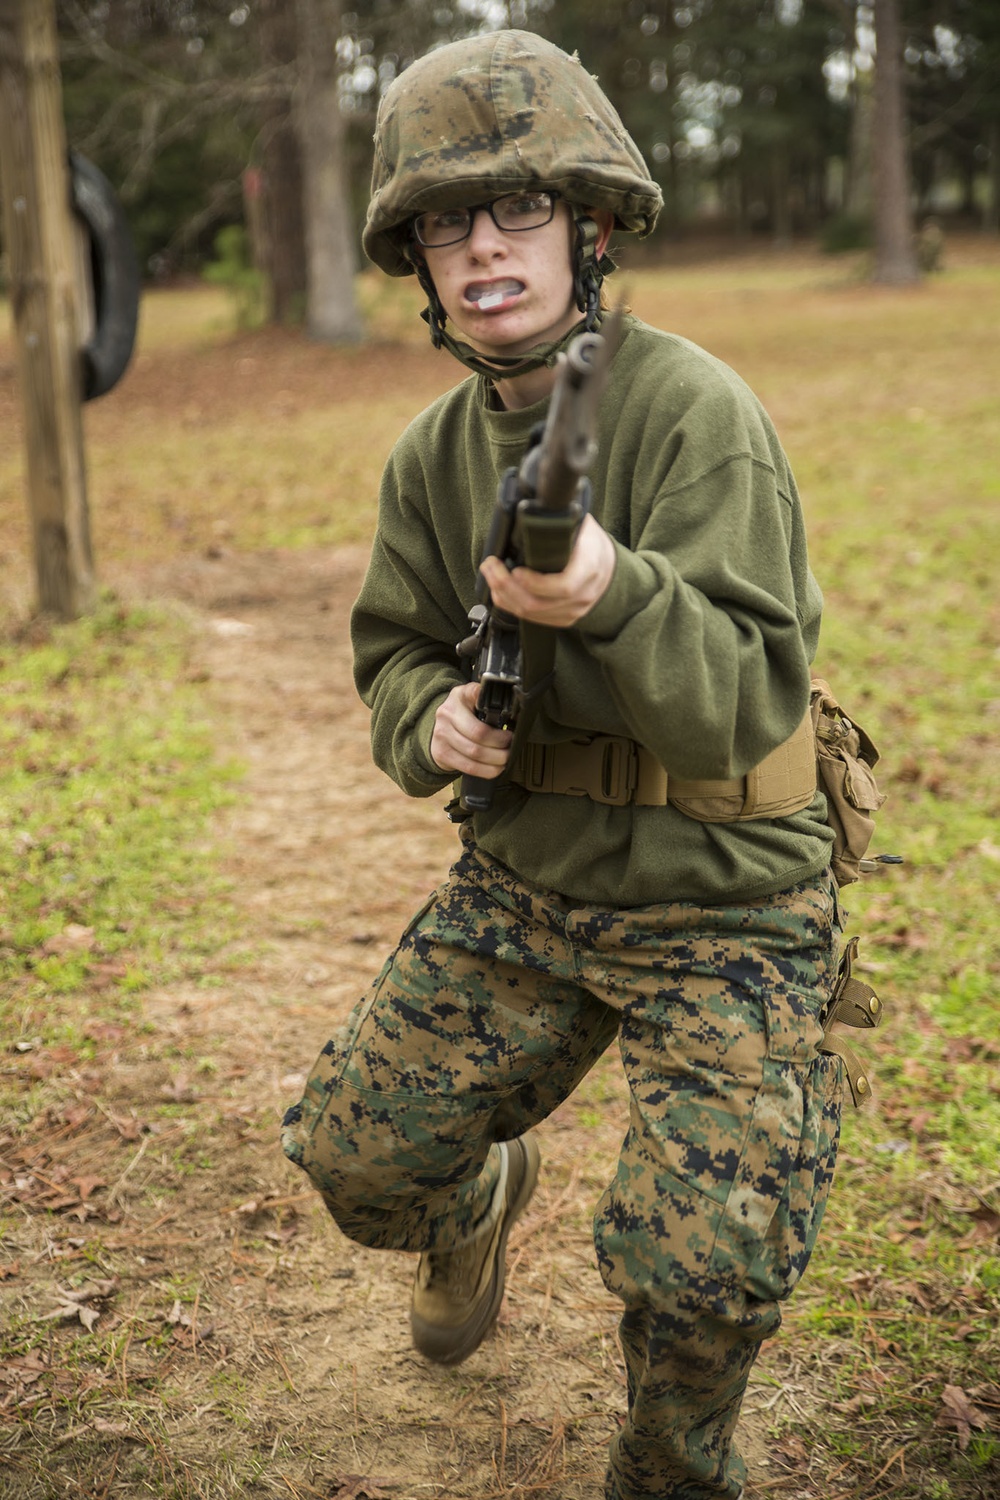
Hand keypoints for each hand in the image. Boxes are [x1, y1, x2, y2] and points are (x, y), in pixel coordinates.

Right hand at [430, 681, 512, 777]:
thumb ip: (490, 704)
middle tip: (510, 746)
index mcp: (460, 695)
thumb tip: (518, 716)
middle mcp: (448, 712)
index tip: (505, 713)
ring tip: (505, 758)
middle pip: (479, 732)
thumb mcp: (475, 702)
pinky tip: (495, 768)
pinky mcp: (441, 753)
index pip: (475, 694)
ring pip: (475, 752)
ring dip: (496, 759)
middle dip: (500, 743)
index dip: (489, 702)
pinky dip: (486, 770)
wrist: (442, 731)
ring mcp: (442, 733)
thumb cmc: (466, 716)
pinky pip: (469, 766)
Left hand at [478, 514, 614, 626]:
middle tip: (491, 566)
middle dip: (507, 586)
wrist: (607, 566)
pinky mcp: (564, 619)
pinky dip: (512, 606)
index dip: (537, 583)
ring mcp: (574, 610)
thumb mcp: (582, 524)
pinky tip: (501, 592)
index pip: (565, 585)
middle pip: (540, 603)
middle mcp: (584, 593)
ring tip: (491, 576)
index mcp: (590, 567)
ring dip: (504, 596)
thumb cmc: (590, 542)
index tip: (516, 570)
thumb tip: (535, 505)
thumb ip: (562, 520)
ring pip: (532, 614)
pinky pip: (534, 620)